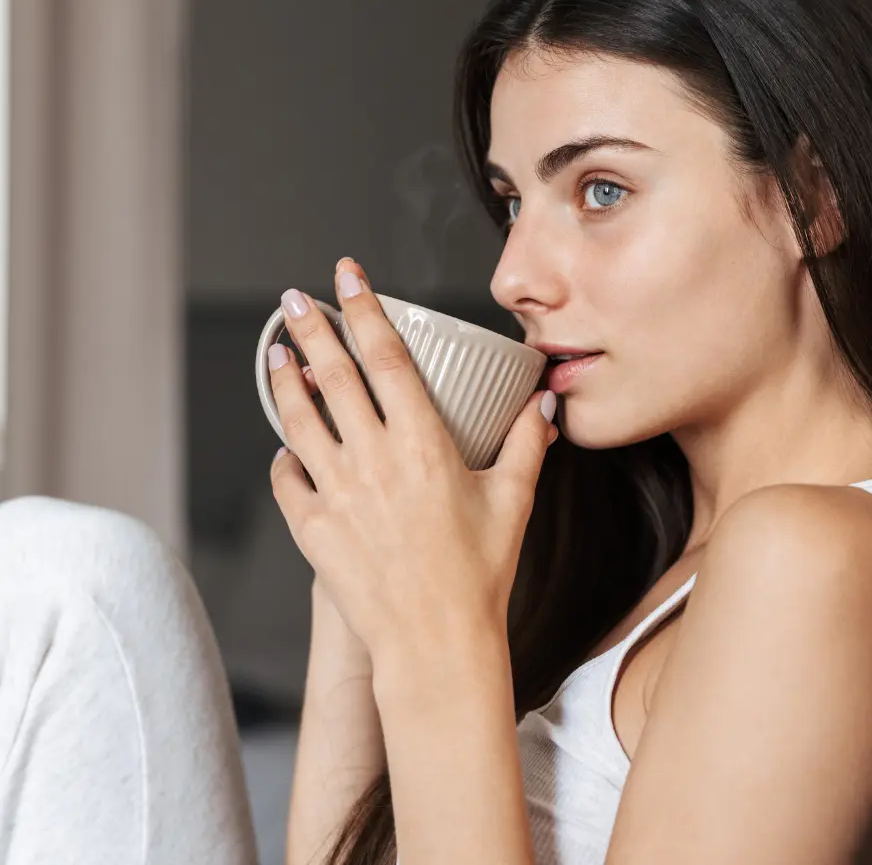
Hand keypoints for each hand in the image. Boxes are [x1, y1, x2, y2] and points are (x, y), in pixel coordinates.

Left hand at [268, 258, 558, 663]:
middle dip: (311, 329)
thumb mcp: (513, 501)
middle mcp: (374, 460)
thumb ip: (530, 444)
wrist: (436, 644)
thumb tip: (547, 403)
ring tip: (275, 354)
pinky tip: (286, 449)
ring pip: (299, 421)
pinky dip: (284, 459)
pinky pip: (288, 481)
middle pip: (333, 377)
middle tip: (292, 300)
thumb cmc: (479, 574)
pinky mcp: (314, 530)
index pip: (386, 358)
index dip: (364, 310)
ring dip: (284, 382)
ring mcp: (338, 494)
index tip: (346, 276)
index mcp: (424, 444)